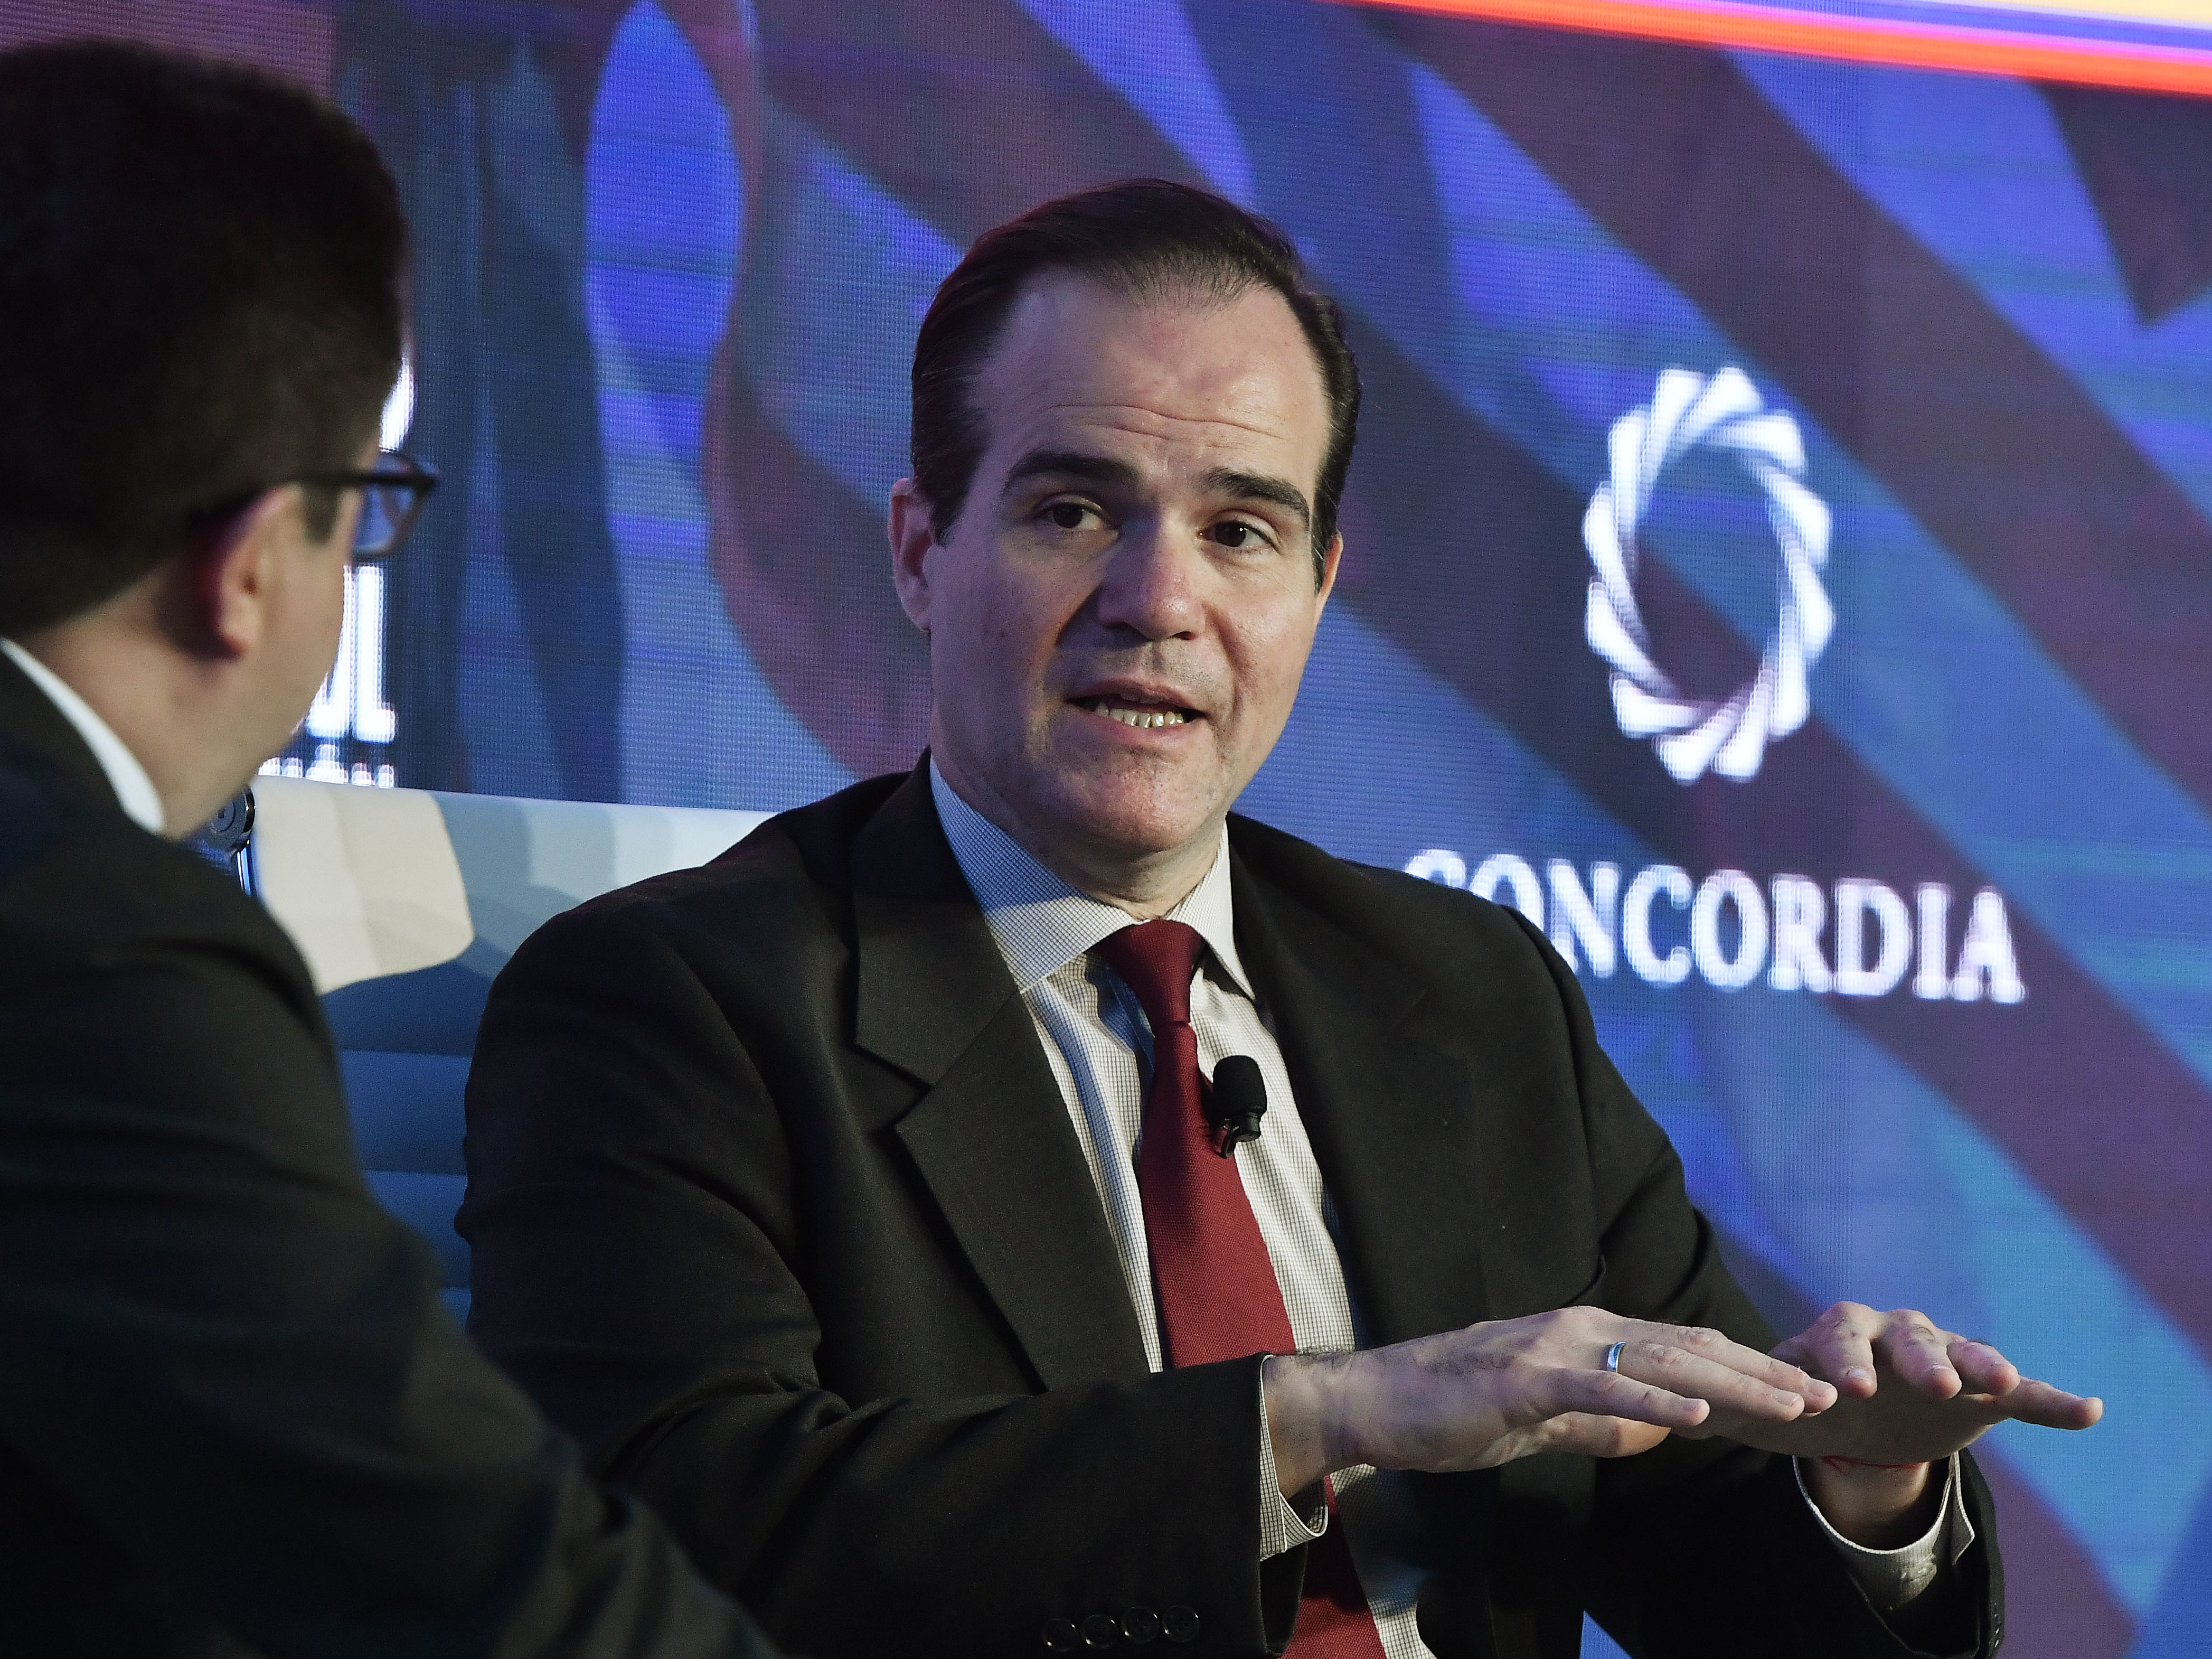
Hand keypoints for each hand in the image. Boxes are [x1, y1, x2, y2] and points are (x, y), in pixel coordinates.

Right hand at [1263, 1305, 1836, 1495]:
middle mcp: (1578, 1329)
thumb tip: (1656, 1430)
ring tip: (1788, 1403)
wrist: (1376, 1401)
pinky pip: (1600, 1391)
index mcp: (1584, 1336)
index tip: (1804, 1390)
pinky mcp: (1525, 1380)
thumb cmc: (1450, 1410)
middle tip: (1826, 1394)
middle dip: (1762, 1371)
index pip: (1684, 1348)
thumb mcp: (1542, 1419)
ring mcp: (1552, 1350)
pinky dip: (1653, 1402)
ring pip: (1659, 1361)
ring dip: (1731, 1383)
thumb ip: (1598, 1420)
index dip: (1748, 1366)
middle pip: (1688, 1347)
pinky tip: (1697, 1416)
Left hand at [1733, 1303, 2102, 1465]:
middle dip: (1919, 1359)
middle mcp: (1893, 1334)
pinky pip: (2026, 1392)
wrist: (1859, 1407)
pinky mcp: (1985, 1389)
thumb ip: (1741, 1411)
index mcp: (1838, 1333)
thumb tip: (1682, 1422)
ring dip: (1983, 1366)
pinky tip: (2089, 1412)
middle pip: (1908, 1337)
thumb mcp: (1777, 1407)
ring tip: (2004, 1386)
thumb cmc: (1812, 1401)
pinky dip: (2055, 1400)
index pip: (1838, 1338)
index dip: (1844, 1362)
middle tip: (1934, 1384)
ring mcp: (1945, 1357)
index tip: (1849, 1391)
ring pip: (1966, 1353)